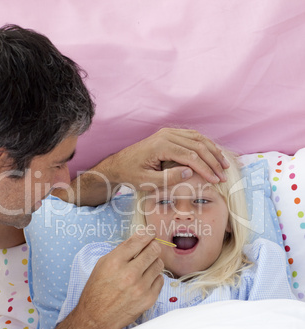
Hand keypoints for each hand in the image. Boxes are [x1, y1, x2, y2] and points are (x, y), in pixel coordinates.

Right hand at [72, 230, 163, 328]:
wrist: (95, 319)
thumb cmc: (97, 290)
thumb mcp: (102, 264)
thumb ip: (122, 251)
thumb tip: (140, 239)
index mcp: (115, 262)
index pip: (139, 240)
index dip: (148, 234)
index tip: (151, 233)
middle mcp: (129, 274)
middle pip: (154, 250)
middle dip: (152, 246)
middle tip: (149, 249)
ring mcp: (140, 288)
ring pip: (159, 264)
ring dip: (153, 262)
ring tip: (144, 267)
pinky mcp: (148, 299)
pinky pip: (160, 279)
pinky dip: (154, 278)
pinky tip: (144, 281)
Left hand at [108, 128, 229, 189]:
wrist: (119, 164)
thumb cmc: (131, 174)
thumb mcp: (147, 181)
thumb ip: (169, 178)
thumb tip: (190, 172)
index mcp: (161, 146)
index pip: (191, 156)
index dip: (206, 169)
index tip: (216, 180)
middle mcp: (166, 135)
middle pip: (198, 145)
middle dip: (213, 161)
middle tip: (224, 175)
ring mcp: (168, 132)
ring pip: (198, 138)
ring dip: (213, 151)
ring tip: (224, 165)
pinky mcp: (169, 134)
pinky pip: (192, 136)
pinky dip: (205, 145)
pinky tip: (213, 154)